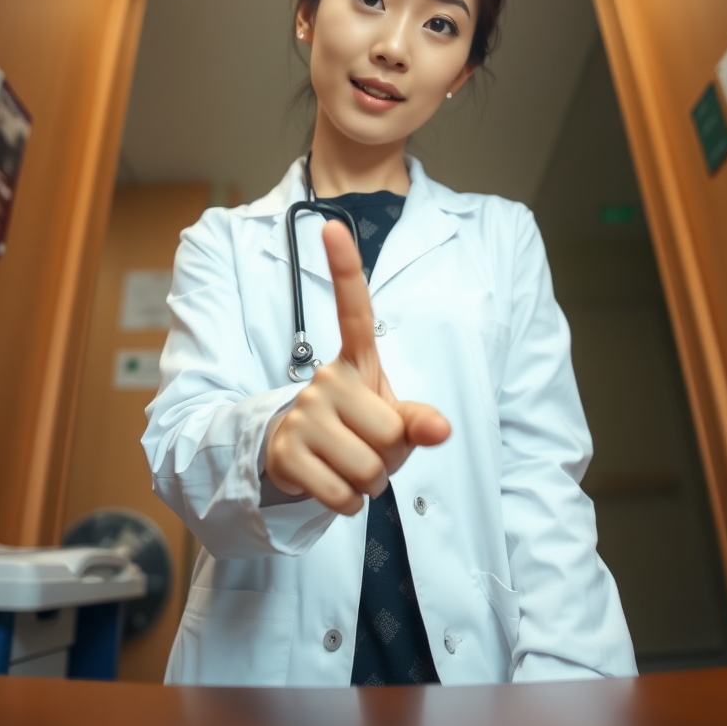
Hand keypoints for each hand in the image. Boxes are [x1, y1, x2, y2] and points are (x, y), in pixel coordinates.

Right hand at [265, 220, 450, 514]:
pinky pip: (341, 493)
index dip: (344, 267)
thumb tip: (440, 429)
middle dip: (389, 456)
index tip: (330, 223)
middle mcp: (324, 379)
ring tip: (351, 467)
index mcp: (354, 362)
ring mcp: (302, 414)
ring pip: (366, 467)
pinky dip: (349, 502)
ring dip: (370, 482)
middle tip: (369, 449)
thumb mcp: (392, 420)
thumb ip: (417, 420)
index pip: (353, 309)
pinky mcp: (286, 452)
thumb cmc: (357, 432)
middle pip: (387, 430)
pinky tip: (335, 486)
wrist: (301, 462)